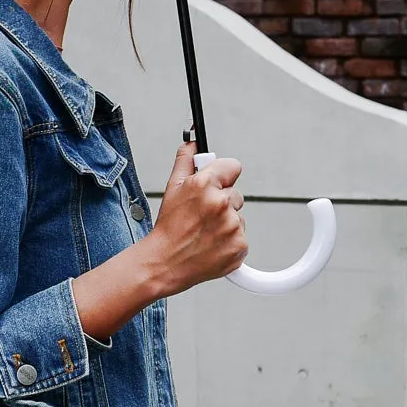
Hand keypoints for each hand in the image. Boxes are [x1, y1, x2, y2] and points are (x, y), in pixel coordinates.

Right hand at [144, 141, 245, 295]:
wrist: (165, 263)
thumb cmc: (168, 227)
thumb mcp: (172, 188)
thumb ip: (186, 160)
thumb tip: (193, 143)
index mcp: (205, 185)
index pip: (233, 166)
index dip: (224, 174)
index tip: (218, 182)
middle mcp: (221, 204)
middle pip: (236, 194)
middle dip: (223, 201)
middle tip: (203, 214)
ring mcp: (232, 227)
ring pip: (238, 217)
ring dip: (226, 222)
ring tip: (205, 231)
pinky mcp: (239, 246)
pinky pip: (241, 237)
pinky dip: (230, 241)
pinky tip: (212, 243)